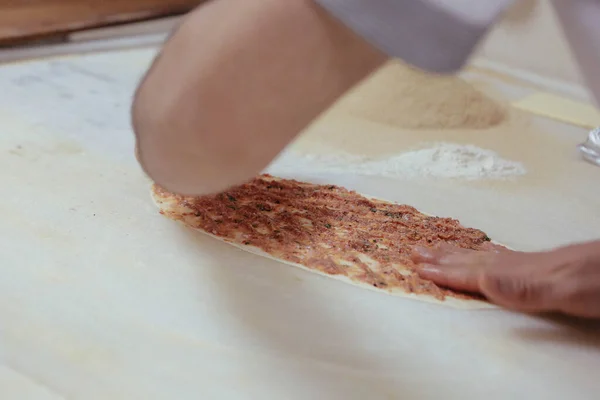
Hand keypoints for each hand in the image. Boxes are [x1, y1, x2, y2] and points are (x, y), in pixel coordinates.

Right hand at [412, 241, 599, 318]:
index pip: (475, 274)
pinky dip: (482, 255)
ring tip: (436, 248)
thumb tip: (482, 279)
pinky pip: (500, 257)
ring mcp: (529, 264)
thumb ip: (523, 288)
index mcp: (519, 274)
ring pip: (484, 257)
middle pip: (474, 261)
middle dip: (443, 258)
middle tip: (416, 252)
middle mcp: (519, 266)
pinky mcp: (539, 266)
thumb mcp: (564, 291)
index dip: (446, 272)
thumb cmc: (597, 282)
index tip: (419, 269)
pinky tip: (482, 255)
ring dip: (458, 254)